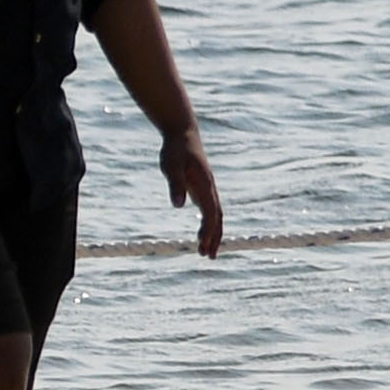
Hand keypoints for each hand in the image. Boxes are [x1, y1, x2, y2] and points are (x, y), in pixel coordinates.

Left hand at [160, 123, 223, 258]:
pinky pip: (209, 210)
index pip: (211, 213)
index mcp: (205, 184)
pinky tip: (203, 233)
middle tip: (208, 256)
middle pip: (217, 217)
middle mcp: (210, 188)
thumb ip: (175, 185)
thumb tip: (178, 206)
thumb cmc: (176, 150)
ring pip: (216, 215)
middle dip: (214, 238)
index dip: (208, 231)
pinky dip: (209, 224)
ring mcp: (207, 189)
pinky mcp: (201, 188)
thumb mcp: (171, 166)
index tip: (202, 247)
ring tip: (206, 252)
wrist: (182, 133)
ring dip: (213, 233)